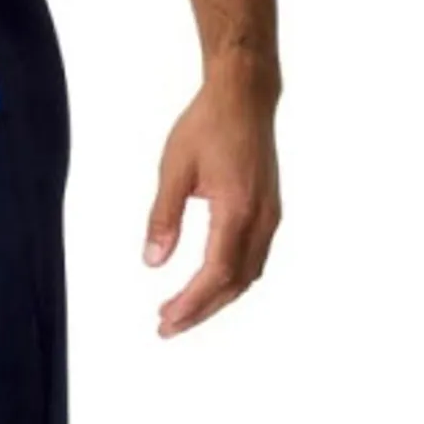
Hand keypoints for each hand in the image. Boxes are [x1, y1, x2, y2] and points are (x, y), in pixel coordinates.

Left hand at [145, 71, 281, 335]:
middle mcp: (261, 219)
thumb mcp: (174, 168)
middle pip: (235, 283)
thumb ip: (163, 217)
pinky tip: (211, 280)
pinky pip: (255, 257)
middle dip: (202, 310)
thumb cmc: (208, 125)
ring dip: (218, 297)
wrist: (244, 97)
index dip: (192, 303)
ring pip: (249, 274)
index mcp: (236, 210)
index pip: (215, 273)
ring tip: (184, 309)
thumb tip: (153, 261)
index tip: (166, 320)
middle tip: (168, 326)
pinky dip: (232, 278)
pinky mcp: (270, 209)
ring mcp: (270, 215)